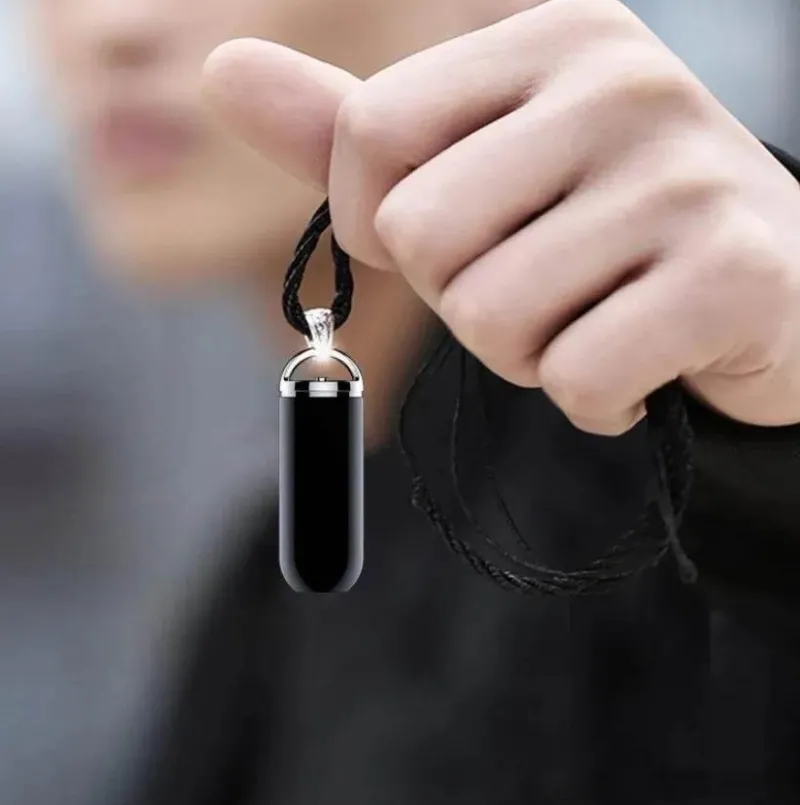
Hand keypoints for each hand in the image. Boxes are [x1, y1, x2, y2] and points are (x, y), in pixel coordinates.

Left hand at [203, 0, 799, 434]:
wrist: (765, 290)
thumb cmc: (598, 231)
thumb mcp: (475, 164)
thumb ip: (349, 131)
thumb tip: (221, 71)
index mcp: (546, 43)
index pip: (369, 138)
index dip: (381, 224)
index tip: (453, 239)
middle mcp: (620, 86)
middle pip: (422, 238)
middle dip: (463, 298)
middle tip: (544, 288)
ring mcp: (681, 180)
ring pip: (493, 318)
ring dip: (528, 354)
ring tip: (596, 320)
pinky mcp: (728, 276)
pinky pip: (577, 378)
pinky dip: (593, 400)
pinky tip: (642, 365)